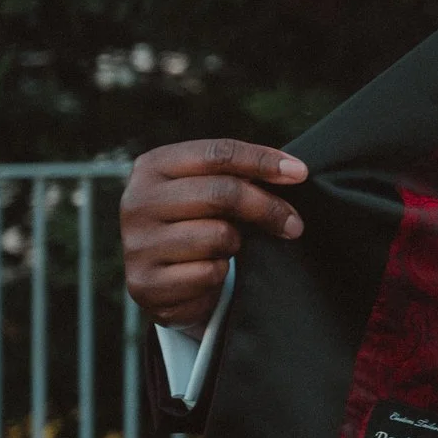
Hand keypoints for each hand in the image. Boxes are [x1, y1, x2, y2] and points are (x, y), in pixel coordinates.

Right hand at [121, 139, 305, 327]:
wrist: (161, 282)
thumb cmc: (195, 223)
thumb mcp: (205, 189)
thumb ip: (236, 175)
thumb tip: (293, 171)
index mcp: (153, 166)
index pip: (217, 154)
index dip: (263, 161)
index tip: (300, 173)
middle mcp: (137, 201)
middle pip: (222, 193)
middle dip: (267, 207)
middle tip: (293, 224)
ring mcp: (137, 244)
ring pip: (218, 236)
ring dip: (236, 244)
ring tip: (227, 248)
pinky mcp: (144, 283)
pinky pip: (208, 273)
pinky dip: (219, 274)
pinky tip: (208, 273)